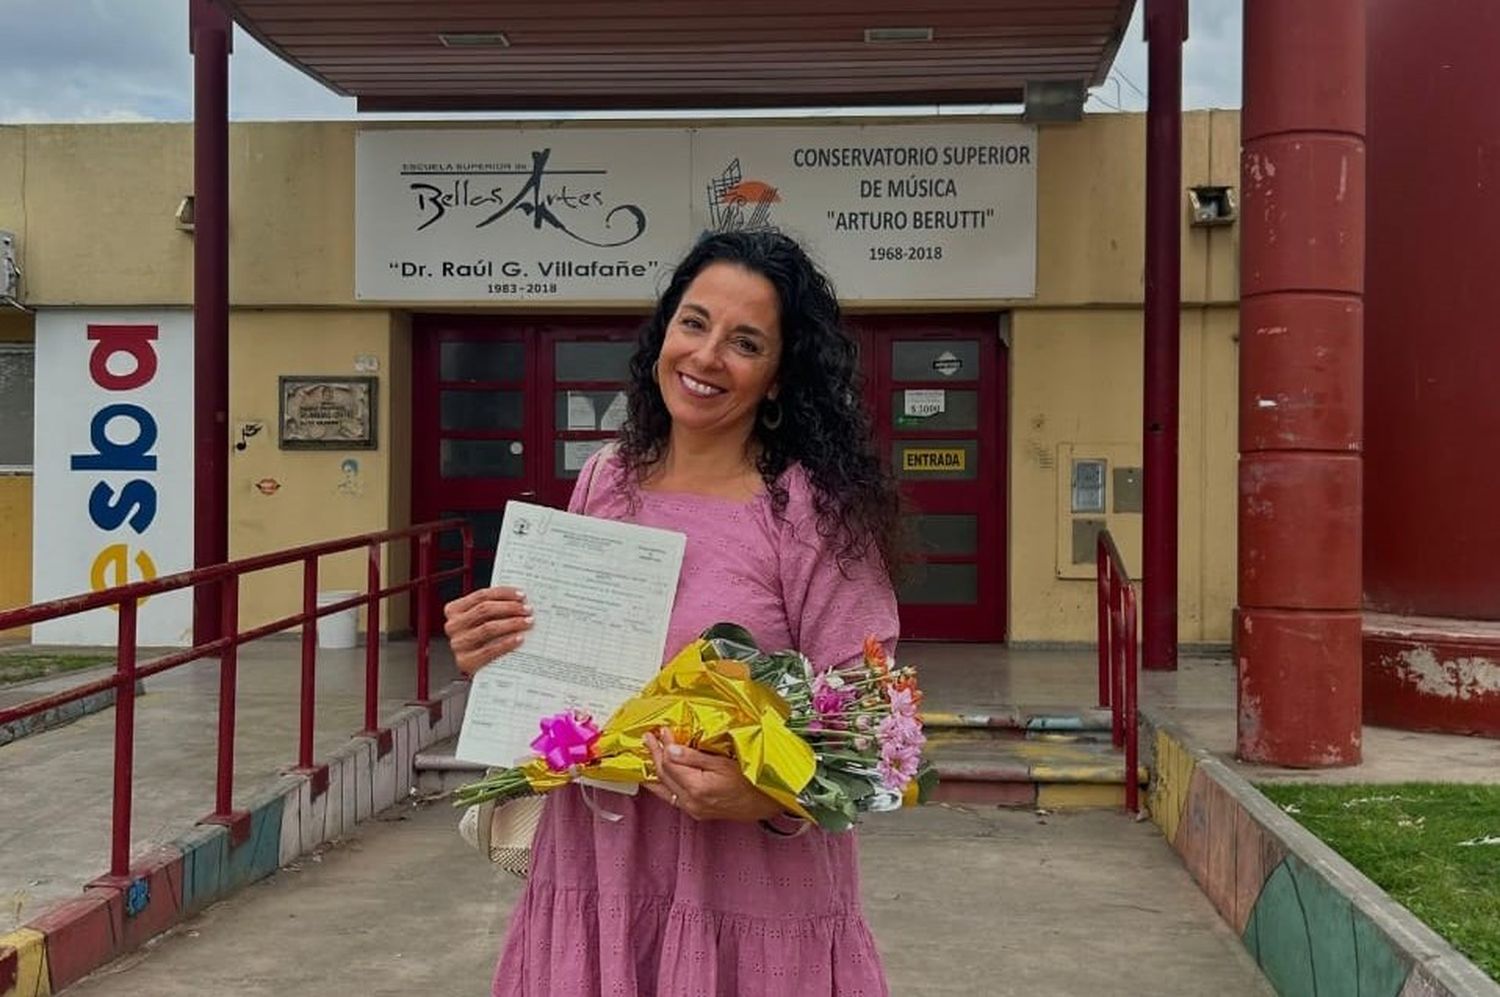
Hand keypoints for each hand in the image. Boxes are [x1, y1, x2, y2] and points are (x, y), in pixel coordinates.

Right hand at [442, 586, 532, 676]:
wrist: (479, 669)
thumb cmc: (483, 639)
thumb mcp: (482, 620)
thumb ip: (494, 609)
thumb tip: (520, 599)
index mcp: (454, 610)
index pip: (481, 595)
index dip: (503, 593)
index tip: (522, 595)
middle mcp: (453, 625)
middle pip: (484, 610)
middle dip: (510, 607)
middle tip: (528, 609)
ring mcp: (458, 644)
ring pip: (488, 628)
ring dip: (512, 623)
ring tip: (528, 622)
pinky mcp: (465, 661)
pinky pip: (489, 650)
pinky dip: (507, 643)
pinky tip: (520, 638)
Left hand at [642, 728, 783, 822]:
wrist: (762, 804)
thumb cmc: (749, 782)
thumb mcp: (723, 763)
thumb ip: (694, 757)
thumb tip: (671, 749)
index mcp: (697, 788)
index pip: (670, 763)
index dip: (663, 746)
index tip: (663, 732)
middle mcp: (691, 802)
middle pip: (663, 775)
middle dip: (655, 755)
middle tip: (649, 739)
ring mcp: (692, 809)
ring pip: (663, 788)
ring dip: (654, 770)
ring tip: (648, 755)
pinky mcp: (694, 811)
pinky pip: (670, 796)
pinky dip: (662, 783)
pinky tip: (659, 776)